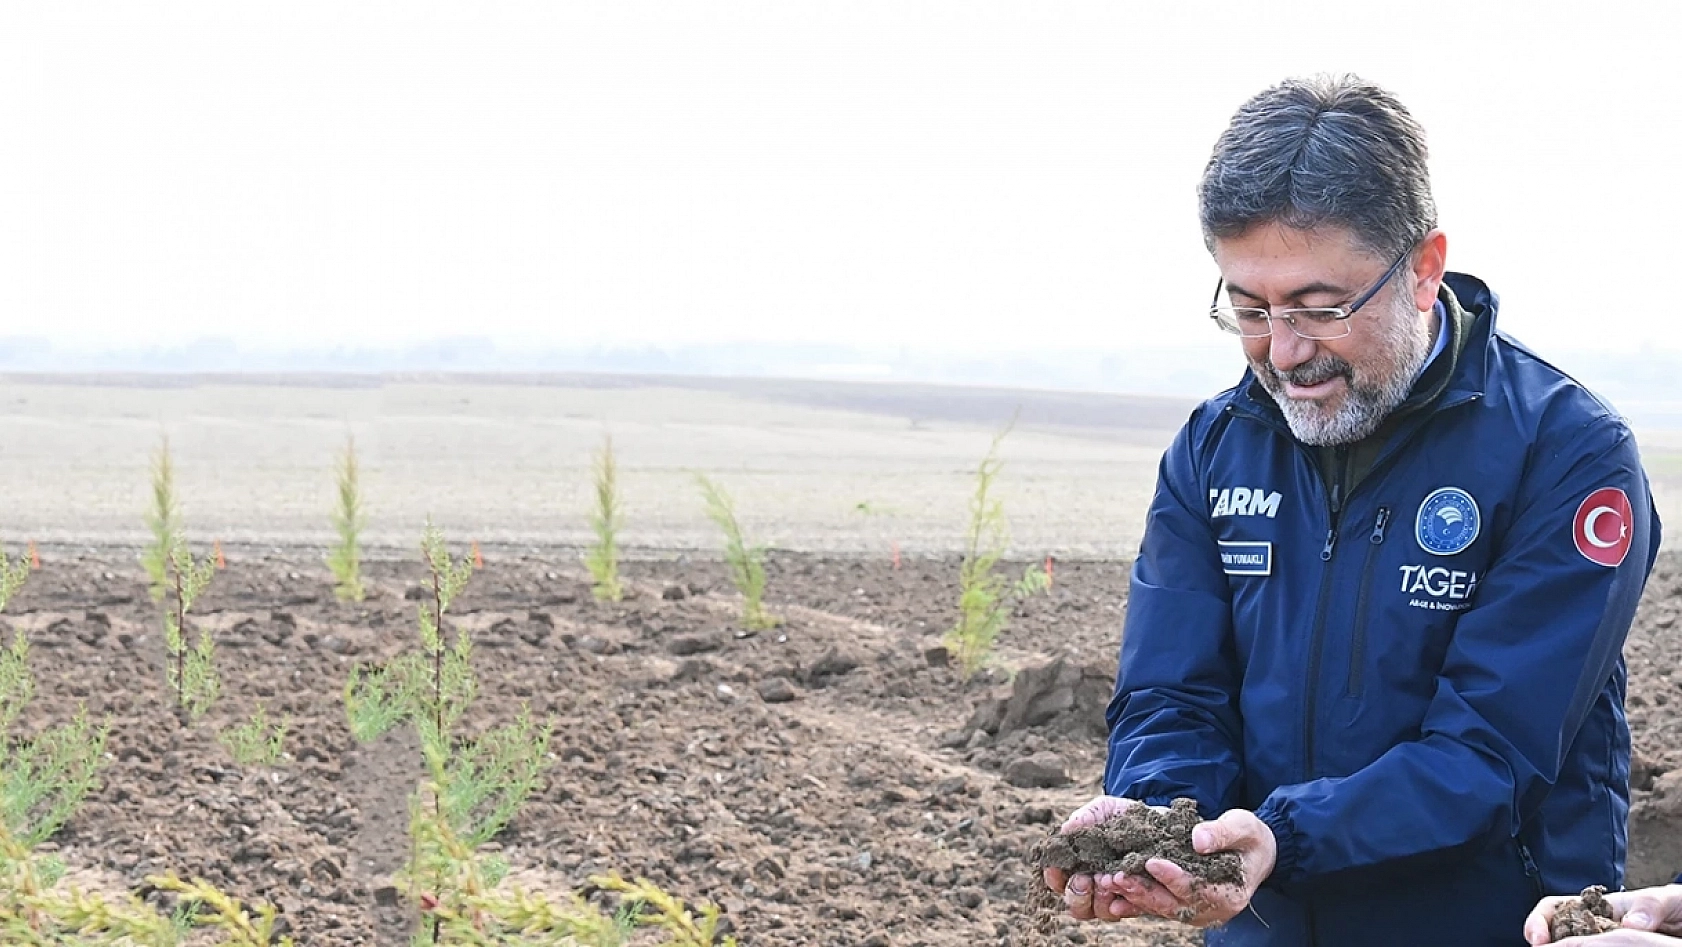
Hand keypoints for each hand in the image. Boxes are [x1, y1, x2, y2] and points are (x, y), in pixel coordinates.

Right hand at [1042, 796, 1158, 921]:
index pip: (1058, 881)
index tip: (1057, 868)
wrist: (1161, 819)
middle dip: (1077, 895)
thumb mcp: (1103, 810)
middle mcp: (1096, 887)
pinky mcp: (1144, 901)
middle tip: (1084, 880)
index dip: (1054, 878)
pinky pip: (1133, 911)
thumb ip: (1085, 818)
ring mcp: (1119, 896)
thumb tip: (1065, 830)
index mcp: (1079, 866)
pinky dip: (1127, 904)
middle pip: (1077, 907)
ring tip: (1108, 879)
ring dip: (1102, 899)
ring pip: (1103, 912)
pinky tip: (1126, 889)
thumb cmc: (1125, 816)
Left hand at [1109, 808, 1276, 926]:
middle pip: (1173, 904)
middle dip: (1144, 890)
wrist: (1253, 851)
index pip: (1197, 888)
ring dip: (1134, 896)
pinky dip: (1135, 901)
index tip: (1151, 862)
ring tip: (1110, 881)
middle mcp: (1212, 909)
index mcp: (1230, 894)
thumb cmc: (1248, 837)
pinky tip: (1113, 894)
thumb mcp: (1242, 826)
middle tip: (1117, 876)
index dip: (1174, 877)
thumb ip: (1221, 832)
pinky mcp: (1183, 906)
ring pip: (1161, 907)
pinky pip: (1156, 907)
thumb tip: (1198, 840)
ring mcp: (1196, 911)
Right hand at [1525, 885, 1681, 944]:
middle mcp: (1597, 926)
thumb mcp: (1669, 900)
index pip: (1557, 907)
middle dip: (1540, 939)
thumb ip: (1651, 905)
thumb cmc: (1677, 907)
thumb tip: (1630, 923)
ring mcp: (1605, 941)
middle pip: (1554, 929)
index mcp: (1602, 908)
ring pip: (1570, 943)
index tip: (1538, 939)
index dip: (1540, 920)